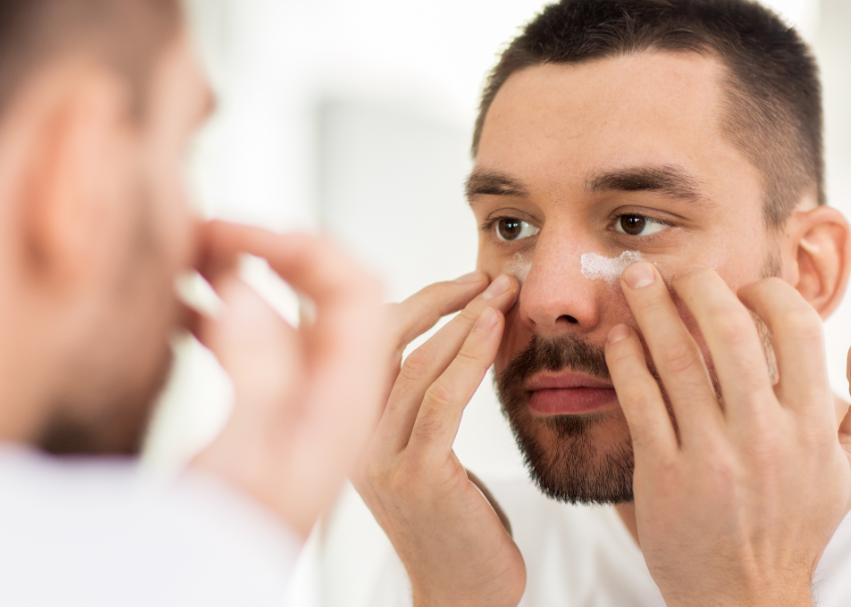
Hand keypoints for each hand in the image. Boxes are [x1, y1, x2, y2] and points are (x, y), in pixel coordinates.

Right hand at [189, 221, 386, 537]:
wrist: (215, 599)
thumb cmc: (227, 552)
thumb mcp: (239, 464)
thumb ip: (256, 378)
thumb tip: (251, 289)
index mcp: (342, 401)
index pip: (355, 290)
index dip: (304, 245)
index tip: (239, 228)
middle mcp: (333, 396)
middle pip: (335, 292)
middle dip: (279, 249)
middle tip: (210, 229)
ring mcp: (305, 406)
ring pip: (292, 315)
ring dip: (247, 275)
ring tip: (188, 252)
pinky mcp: (272, 418)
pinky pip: (261, 346)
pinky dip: (222, 312)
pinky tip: (177, 305)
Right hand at [354, 274, 525, 606]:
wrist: (463, 598)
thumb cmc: (458, 527)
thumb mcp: (428, 456)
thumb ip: (424, 406)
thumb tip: (458, 336)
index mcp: (348, 430)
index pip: (365, 344)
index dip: (415, 303)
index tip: (464, 281)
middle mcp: (351, 441)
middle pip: (380, 342)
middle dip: (438, 299)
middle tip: (488, 276)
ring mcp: (378, 460)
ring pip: (415, 364)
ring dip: (465, 318)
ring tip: (503, 291)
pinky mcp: (416, 477)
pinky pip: (443, 400)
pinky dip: (471, 355)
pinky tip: (496, 328)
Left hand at [605, 264, 850, 606]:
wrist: (744, 598)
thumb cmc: (798, 526)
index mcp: (812, 428)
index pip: (797, 329)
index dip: (768, 292)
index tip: (744, 286)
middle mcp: (764, 437)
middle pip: (728, 332)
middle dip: (697, 285)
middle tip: (676, 269)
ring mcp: (711, 456)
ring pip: (676, 360)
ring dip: (650, 310)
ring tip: (634, 281)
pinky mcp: (663, 475)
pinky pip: (640, 401)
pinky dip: (626, 361)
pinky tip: (619, 339)